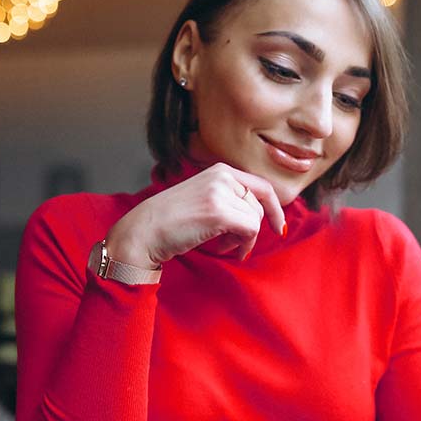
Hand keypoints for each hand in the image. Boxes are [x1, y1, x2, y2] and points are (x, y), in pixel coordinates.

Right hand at [105, 163, 286, 267]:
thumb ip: (228, 200)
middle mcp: (222, 176)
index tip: (277, 226)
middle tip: (232, 245)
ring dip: (243, 239)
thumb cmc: (169, 222)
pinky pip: (250, 230)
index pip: (261, 185)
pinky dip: (243, 245)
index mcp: (219, 171)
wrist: (143, 232)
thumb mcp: (202, 199)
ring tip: (222, 246)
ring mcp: (220, 192)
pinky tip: (223, 249)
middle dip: (251, 229)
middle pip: (259, 205)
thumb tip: (262, 215)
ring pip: (255, 219)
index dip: (274, 207)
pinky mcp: (219, 212)